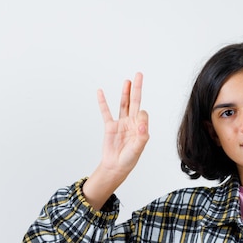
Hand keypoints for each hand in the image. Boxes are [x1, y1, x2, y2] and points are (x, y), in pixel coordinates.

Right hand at [83, 72, 149, 208]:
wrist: (115, 167)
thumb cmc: (129, 159)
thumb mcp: (138, 148)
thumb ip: (141, 136)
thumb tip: (141, 123)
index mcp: (141, 127)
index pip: (142, 114)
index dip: (141, 117)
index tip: (139, 125)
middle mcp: (132, 123)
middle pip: (135, 102)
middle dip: (137, 88)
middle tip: (139, 74)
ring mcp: (121, 123)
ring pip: (123, 104)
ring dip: (125, 92)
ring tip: (127, 80)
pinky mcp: (110, 126)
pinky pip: (106, 112)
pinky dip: (103, 102)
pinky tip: (100, 92)